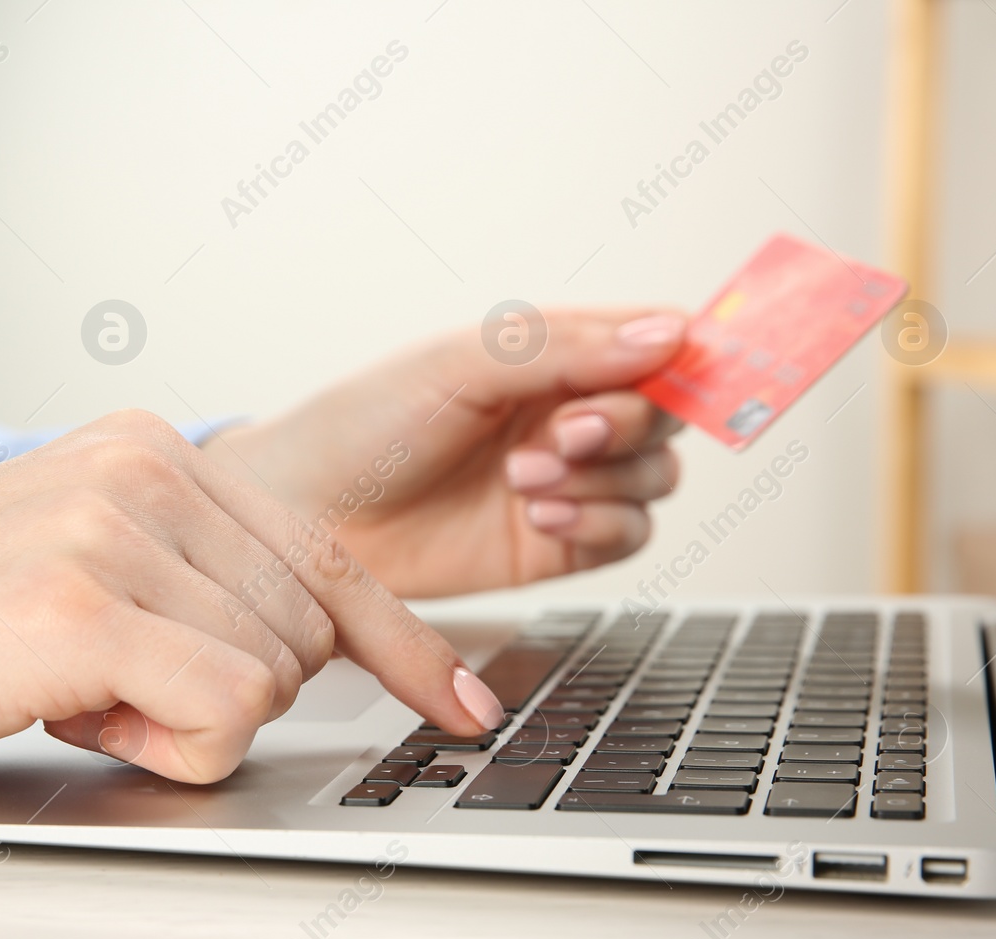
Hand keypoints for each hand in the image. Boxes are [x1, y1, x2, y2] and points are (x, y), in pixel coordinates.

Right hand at [0, 412, 505, 785]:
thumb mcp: (85, 563)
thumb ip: (194, 578)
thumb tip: (310, 646)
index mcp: (156, 449)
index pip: (330, 558)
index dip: (408, 646)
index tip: (466, 703)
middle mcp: (148, 466)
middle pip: (306, 635)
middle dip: (225, 692)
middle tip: (106, 685)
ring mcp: (115, 527)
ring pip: (270, 680)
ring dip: (181, 723)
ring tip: (68, 691)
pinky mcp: (78, 604)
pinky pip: (223, 714)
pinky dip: (164, 749)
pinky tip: (71, 715)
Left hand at [201, 309, 685, 596]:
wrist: (303, 520)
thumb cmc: (361, 426)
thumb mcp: (460, 364)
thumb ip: (566, 347)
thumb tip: (671, 334)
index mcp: (549, 355)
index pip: (651, 343)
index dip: (685, 354)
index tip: (692, 365)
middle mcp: (565, 414)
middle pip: (664, 415)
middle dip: (626, 424)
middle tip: (565, 432)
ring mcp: (563, 481)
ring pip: (654, 479)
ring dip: (606, 478)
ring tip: (526, 478)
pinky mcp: (553, 546)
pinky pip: (626, 536)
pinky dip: (599, 524)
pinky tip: (542, 516)